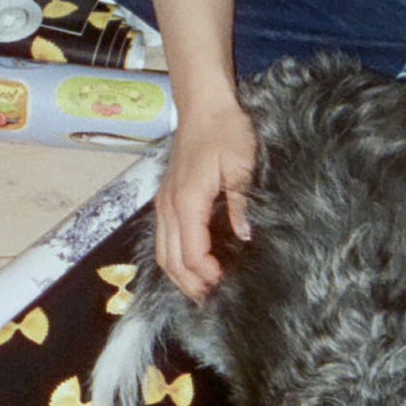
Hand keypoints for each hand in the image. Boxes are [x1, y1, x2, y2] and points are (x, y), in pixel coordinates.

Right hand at [154, 97, 256, 299]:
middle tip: (214, 300)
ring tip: (201, 291)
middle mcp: (168, 206)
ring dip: (179, 276)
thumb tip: (244, 237)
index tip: (227, 283)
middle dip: (190, 285)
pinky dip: (173, 259)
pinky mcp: (166, 198)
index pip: (191, 253)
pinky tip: (191, 265)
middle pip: (170, 261)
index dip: (206, 275)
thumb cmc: (225, 130)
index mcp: (187, 200)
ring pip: (161, 252)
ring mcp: (163, 203)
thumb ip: (240, 202)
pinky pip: (162, 239)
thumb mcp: (241, 164)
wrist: (203, 105)